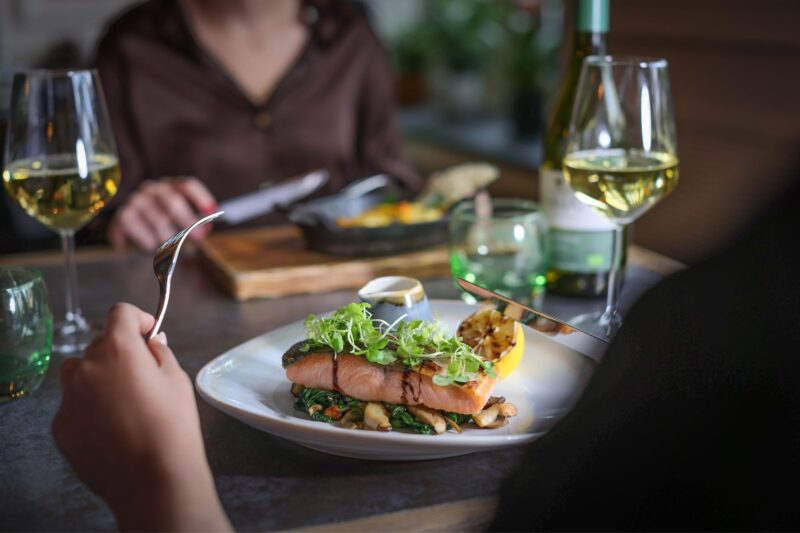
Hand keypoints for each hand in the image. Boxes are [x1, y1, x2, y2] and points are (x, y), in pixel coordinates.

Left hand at [52, 303, 230, 531]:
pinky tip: (112, 428)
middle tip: (142, 374)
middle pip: (99, 343)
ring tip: (121, 400)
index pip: (120, 313)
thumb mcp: (177, 381)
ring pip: (78, 373)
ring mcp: (68, 398)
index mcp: (118, 349)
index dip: (138, 318)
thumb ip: (160, 354)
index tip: (148, 332)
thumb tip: (150, 343)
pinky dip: (88, 408)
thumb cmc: (173, 427)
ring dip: (97, 376)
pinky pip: (73, 405)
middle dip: (120, 351)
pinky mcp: (61, 426)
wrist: (152, 479)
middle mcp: (86, 367)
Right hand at [109, 177, 217, 251]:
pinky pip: (140, 230)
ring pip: (158, 220)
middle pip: (173, 201)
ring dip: (166, 237)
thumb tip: (206, 229)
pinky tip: (149, 246)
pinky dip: (147, 241)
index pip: (187, 185)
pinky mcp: (123, 216)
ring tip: (167, 247)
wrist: (129, 235)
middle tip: (198, 237)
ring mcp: (136, 201)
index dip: (201, 197)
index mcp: (171, 187)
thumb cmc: (161, 227)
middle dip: (188, 221)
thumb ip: (194, 224)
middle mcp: (152, 189)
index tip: (212, 211)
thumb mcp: (180, 224)